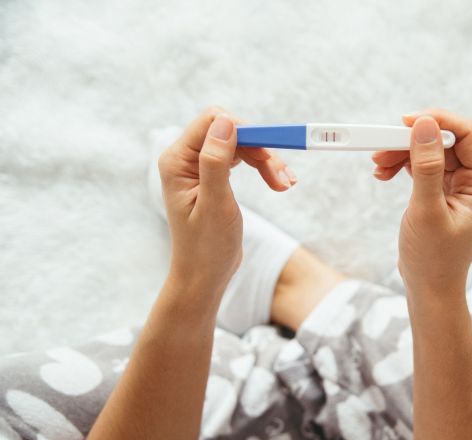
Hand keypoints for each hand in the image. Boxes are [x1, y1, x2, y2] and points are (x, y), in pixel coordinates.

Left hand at [157, 106, 293, 297]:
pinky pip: (242, 159)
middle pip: (231, 132)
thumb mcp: (215, 204)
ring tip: (285, 185)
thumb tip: (225, 123)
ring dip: (266, 161)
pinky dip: (263, 168)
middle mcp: (185, 159)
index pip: (214, 122)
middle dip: (261, 150)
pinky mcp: (214, 177)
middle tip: (283, 179)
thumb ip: (216, 162)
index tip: (273, 152)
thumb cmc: (206, 248)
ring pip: (241, 145)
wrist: (204, 276)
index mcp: (177, 161)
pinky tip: (279, 184)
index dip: (246, 130)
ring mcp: (199, 167)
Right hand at [372, 109, 471, 296]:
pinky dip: (403, 164)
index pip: (468, 134)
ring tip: (378, 166)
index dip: (438, 120)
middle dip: (412, 140)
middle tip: (380, 147)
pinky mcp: (444, 191)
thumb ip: (426, 166)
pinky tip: (384, 173)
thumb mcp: (427, 211)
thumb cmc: (433, 258)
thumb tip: (424, 124)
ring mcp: (461, 186)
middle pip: (446, 140)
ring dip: (403, 152)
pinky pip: (424, 165)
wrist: (429, 288)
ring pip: (431, 150)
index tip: (404, 121)